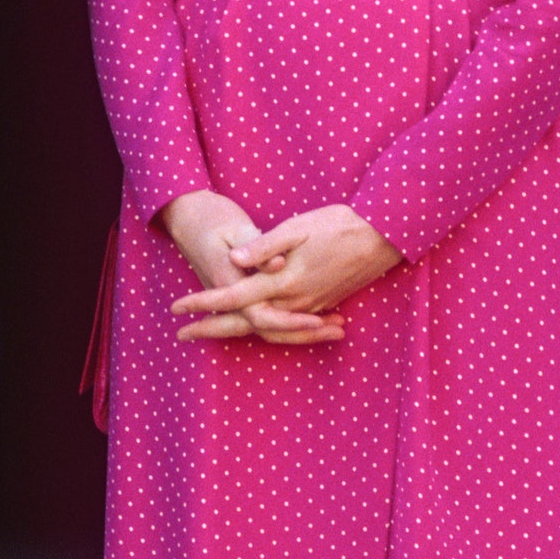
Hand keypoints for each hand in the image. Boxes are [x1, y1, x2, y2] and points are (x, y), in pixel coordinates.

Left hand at [170, 203, 401, 338]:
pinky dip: (266, 331)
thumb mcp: (298, 227)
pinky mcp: (321, 306)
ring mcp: (308, 307)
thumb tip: (235, 259)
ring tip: (210, 332)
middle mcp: (293, 301)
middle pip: (244, 323)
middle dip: (210, 329)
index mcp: (282, 280)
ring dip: (236, 333)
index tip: (177, 307)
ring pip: (266, 330)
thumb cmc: (339, 225)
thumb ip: (265, 246)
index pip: (234, 296)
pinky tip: (253, 328)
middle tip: (181, 333)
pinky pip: (287, 328)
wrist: (382, 238)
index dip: (204, 302)